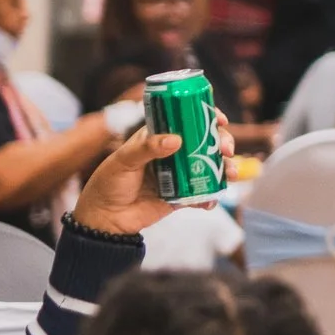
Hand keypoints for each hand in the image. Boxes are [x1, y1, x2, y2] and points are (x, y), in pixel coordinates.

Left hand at [68, 110, 234, 236]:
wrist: (105, 219)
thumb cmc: (108, 183)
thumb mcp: (124, 160)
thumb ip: (148, 148)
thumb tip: (176, 140)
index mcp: (158, 137)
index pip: (185, 119)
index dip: (205, 116)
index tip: (219, 119)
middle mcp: (172, 154)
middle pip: (205, 142)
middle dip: (222, 143)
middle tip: (226, 150)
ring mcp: (180, 175)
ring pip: (210, 167)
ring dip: (225, 169)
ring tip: (230, 174)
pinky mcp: (182, 196)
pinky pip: (203, 194)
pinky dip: (211, 197)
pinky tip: (210, 201)